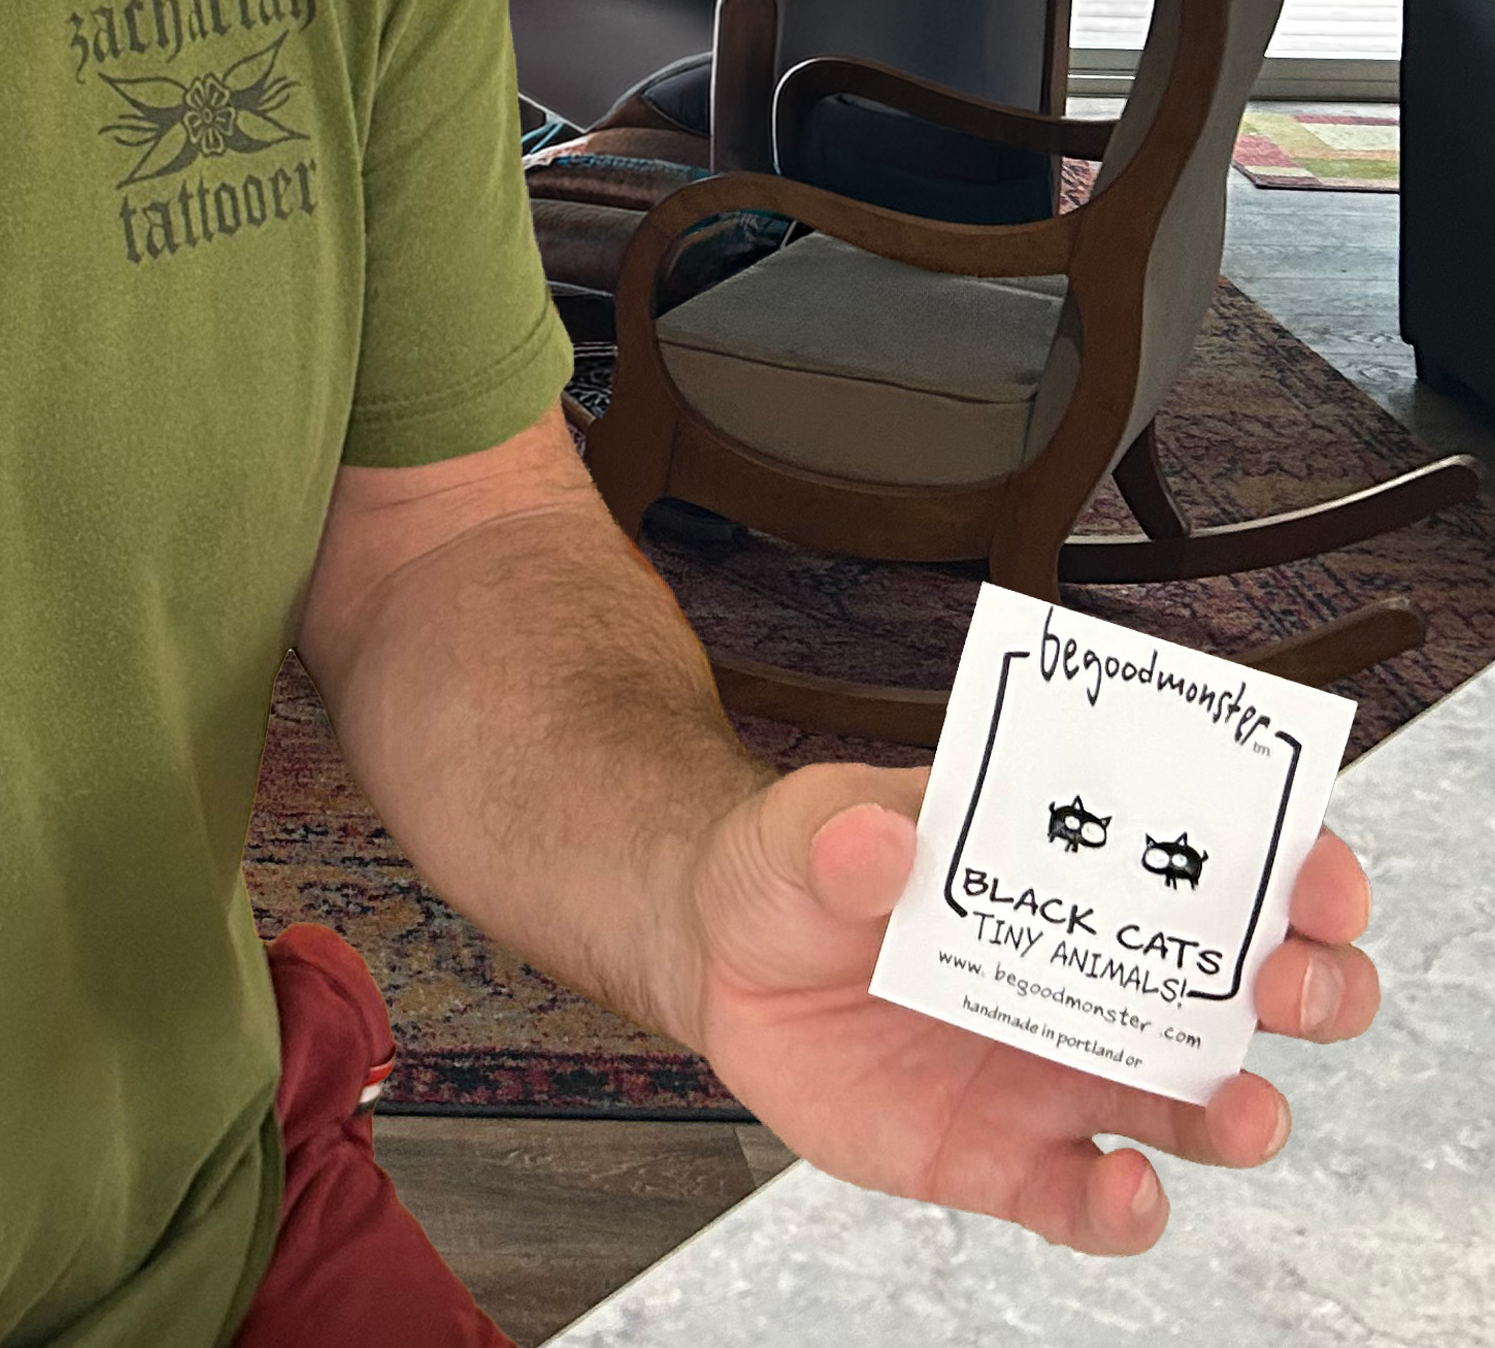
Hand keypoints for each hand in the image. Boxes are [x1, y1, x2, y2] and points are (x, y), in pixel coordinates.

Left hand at [682, 763, 1379, 1254]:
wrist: (722, 963)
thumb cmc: (793, 867)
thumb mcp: (806, 825)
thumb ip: (843, 827)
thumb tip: (881, 836)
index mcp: (1072, 871)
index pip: (1212, 863)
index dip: (1288, 869)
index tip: (1314, 878)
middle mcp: (1094, 977)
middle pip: (1245, 991)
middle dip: (1303, 989)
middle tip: (1290, 987)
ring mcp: (1060, 1074)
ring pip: (1195, 1107)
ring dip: (1241, 1112)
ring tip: (1244, 1110)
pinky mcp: (1009, 1160)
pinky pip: (1088, 1201)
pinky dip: (1125, 1210)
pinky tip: (1127, 1191)